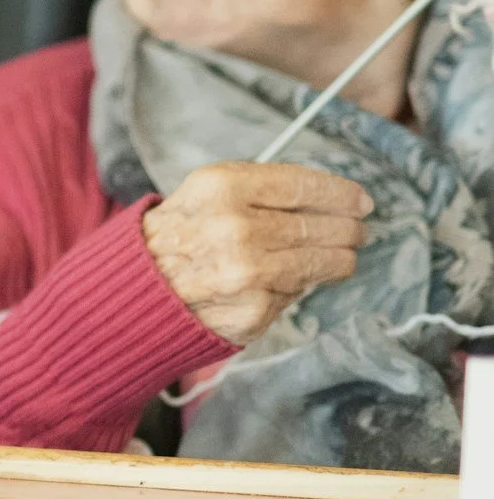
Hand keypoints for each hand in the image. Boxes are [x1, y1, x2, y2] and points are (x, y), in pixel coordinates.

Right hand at [142, 161, 372, 345]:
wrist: (136, 290)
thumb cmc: (177, 236)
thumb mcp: (206, 192)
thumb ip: (265, 190)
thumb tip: (337, 202)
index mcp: (222, 188)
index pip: (305, 186)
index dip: (342, 194)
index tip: (361, 201)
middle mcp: (235, 230)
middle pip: (320, 227)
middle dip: (348, 230)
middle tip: (357, 231)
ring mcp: (245, 275)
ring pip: (322, 263)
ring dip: (339, 259)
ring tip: (342, 255)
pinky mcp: (252, 312)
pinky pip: (295, 294)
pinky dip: (296, 287)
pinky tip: (286, 281)